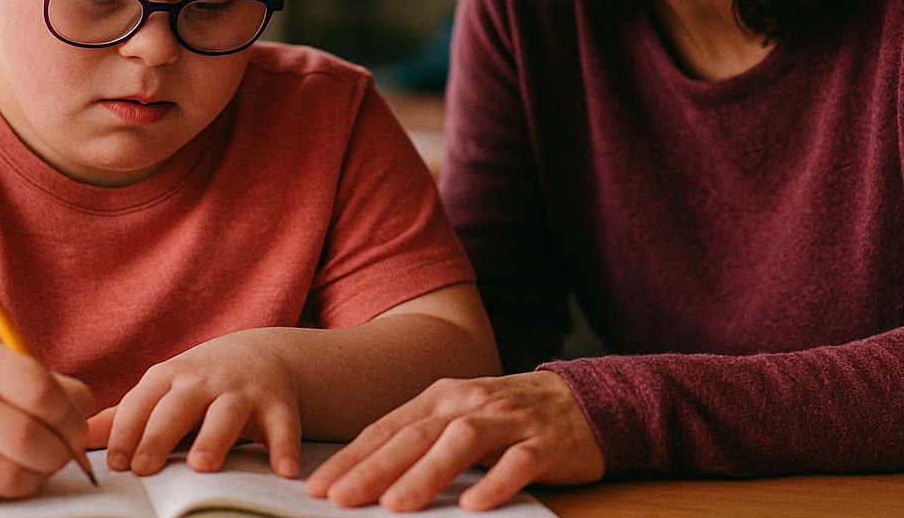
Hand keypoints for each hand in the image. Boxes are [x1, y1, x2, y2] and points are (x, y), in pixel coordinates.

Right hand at [0, 342, 94, 503]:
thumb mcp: (18, 374)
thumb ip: (61, 390)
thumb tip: (86, 421)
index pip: (42, 393)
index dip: (70, 416)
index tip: (76, 425)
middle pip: (30, 438)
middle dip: (62, 450)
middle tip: (66, 449)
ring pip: (17, 474)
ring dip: (42, 472)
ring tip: (42, 459)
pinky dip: (19, 486)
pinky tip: (15, 469)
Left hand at [103, 330, 302, 480]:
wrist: (261, 354)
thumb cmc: (198, 383)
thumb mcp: (162, 389)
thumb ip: (123, 417)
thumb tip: (72, 437)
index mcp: (171, 377)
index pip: (142, 401)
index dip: (127, 431)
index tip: (115, 462)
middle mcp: (206, 380)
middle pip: (180, 405)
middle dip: (161, 435)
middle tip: (146, 468)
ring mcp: (243, 390)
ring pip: (227, 412)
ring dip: (215, 438)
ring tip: (203, 466)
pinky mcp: (278, 404)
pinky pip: (283, 426)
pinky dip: (285, 447)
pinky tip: (283, 471)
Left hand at [305, 371, 604, 511]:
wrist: (585, 401)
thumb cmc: (510, 417)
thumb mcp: (460, 418)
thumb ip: (420, 440)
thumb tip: (367, 476)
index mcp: (443, 397)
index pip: (388, 428)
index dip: (351, 457)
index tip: (318, 486)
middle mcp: (470, 402)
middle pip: (415, 435)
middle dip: (374, 468)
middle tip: (340, 498)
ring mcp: (509, 421)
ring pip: (461, 443)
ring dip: (426, 474)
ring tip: (395, 505)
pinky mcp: (545, 442)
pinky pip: (518, 463)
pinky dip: (495, 483)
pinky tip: (474, 505)